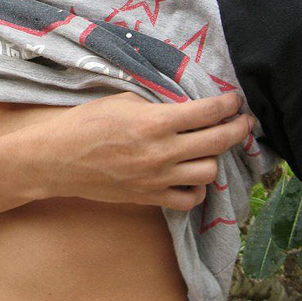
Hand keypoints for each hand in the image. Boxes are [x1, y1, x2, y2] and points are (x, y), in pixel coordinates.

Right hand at [34, 91, 252, 210]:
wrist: (59, 159)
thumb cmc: (86, 123)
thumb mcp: (123, 101)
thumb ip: (157, 105)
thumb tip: (185, 107)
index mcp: (155, 122)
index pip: (207, 112)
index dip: (227, 104)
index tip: (234, 101)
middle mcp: (162, 152)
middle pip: (217, 142)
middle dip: (237, 129)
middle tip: (242, 122)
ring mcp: (158, 179)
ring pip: (209, 173)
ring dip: (213, 158)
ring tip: (209, 148)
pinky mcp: (150, 197)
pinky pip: (189, 199)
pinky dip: (196, 188)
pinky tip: (189, 175)